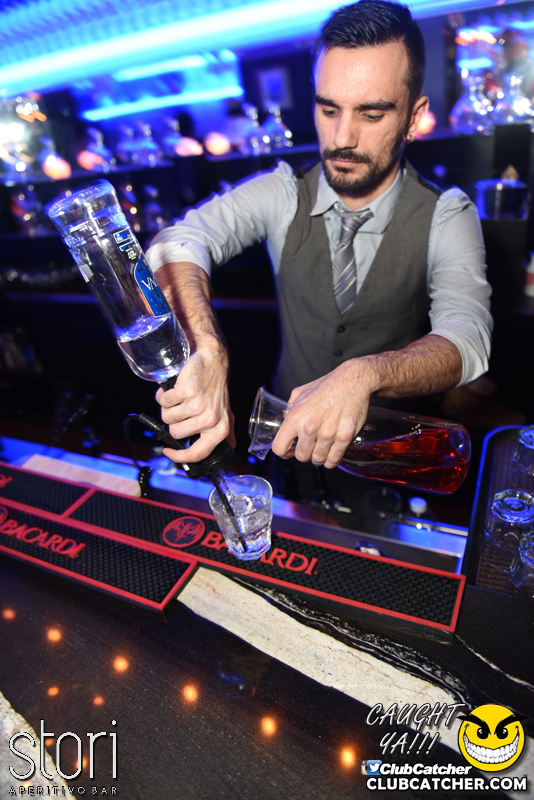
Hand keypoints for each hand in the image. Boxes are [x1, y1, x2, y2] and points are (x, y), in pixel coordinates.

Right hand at [156, 345, 234, 463]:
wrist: (212, 361)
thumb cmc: (215, 388)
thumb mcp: (225, 414)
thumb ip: (225, 434)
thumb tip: (227, 450)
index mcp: (220, 430)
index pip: (196, 454)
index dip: (178, 457)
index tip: (168, 451)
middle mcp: (210, 420)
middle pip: (174, 433)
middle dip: (173, 421)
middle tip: (182, 407)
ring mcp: (198, 405)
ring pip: (166, 417)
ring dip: (168, 406)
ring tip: (181, 396)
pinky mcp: (186, 391)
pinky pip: (163, 401)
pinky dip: (164, 394)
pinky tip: (175, 387)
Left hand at [271, 361, 372, 468]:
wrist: (352, 381)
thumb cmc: (326, 386)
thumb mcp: (299, 393)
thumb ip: (289, 410)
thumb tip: (284, 422)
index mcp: (295, 417)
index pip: (280, 448)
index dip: (284, 452)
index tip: (289, 451)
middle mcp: (309, 427)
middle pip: (301, 457)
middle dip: (304, 454)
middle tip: (310, 447)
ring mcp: (327, 434)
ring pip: (318, 460)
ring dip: (318, 457)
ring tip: (321, 450)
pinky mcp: (344, 437)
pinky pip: (334, 459)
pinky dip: (331, 460)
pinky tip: (331, 454)